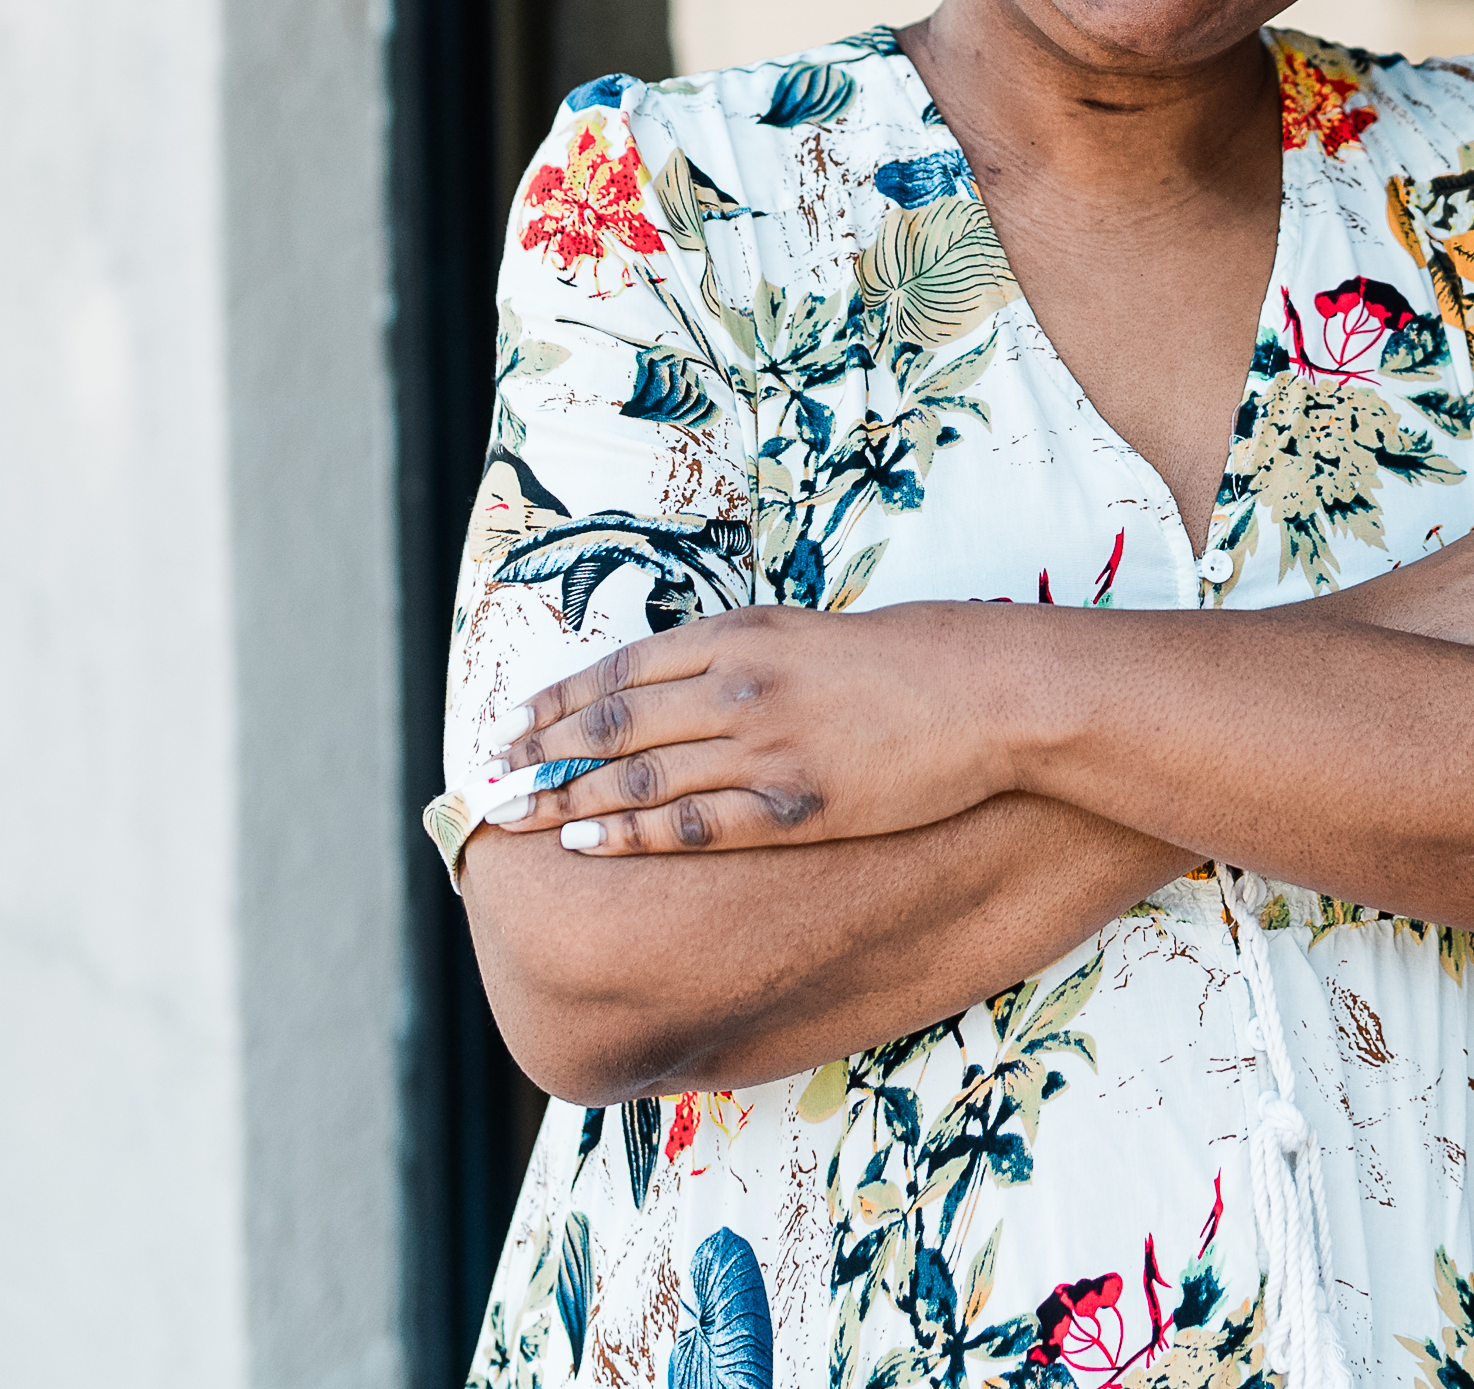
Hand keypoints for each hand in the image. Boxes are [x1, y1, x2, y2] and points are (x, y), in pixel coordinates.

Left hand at [471, 603, 1015, 857]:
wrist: (988, 692)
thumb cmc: (910, 659)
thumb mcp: (811, 635)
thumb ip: (744, 654)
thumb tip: (684, 681)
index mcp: (743, 632)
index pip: (623, 666)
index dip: (557, 696)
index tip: (509, 719)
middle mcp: (739, 684)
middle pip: (613, 719)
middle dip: (540, 749)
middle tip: (486, 775)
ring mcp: (763, 747)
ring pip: (638, 772)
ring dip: (564, 796)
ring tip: (511, 814)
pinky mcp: (793, 806)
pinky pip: (691, 824)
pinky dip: (629, 831)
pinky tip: (585, 842)